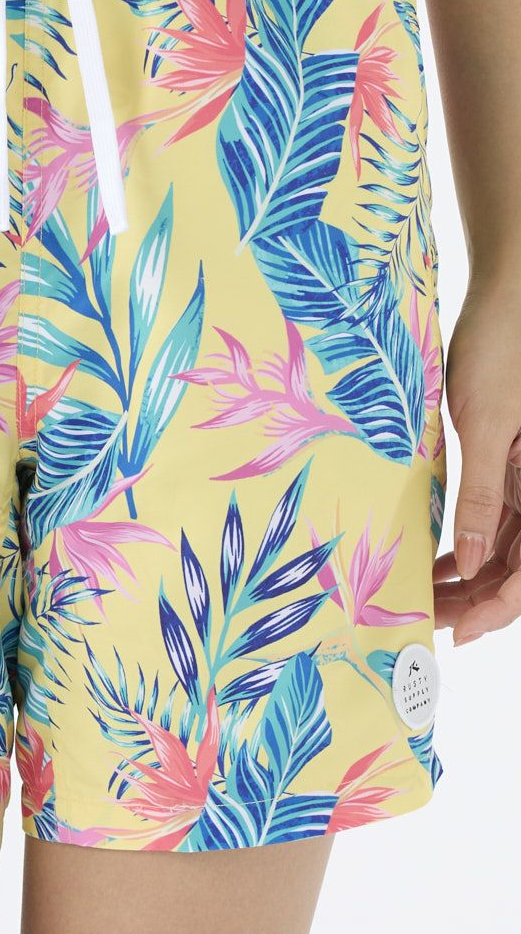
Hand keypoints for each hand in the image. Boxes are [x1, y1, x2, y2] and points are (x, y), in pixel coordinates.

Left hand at [433, 282, 520, 644]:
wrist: (507, 300)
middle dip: (475, 601)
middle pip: (517, 569)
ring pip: (506, 549)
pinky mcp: (511, 465)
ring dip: (470, 577)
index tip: (458, 633)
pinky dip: (469, 545)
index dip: (497, 611)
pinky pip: (496, 521)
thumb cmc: (502, 352)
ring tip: (423, 595)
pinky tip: (438, 560)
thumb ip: (482, 496)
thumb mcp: (485, 426)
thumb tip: (473, 562)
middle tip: (424, 618)